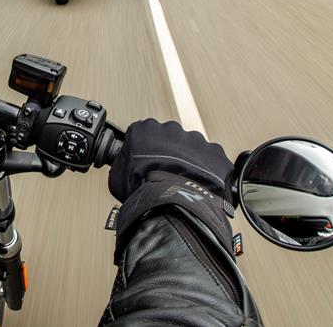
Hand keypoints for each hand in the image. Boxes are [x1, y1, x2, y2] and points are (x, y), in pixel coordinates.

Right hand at [109, 119, 232, 202]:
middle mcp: (172, 129)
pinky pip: (211, 160)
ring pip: (191, 148)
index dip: (143, 152)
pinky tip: (199, 185)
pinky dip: (207, 171)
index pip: (143, 134)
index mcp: (146, 129)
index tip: (144, 163)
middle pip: (169, 138)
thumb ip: (122, 162)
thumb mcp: (117, 177)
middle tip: (164, 173)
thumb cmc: (145, 188)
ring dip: (188, 162)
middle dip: (168, 153)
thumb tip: (124, 163)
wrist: (173, 203)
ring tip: (182, 182)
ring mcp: (195, 140)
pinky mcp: (214, 153)